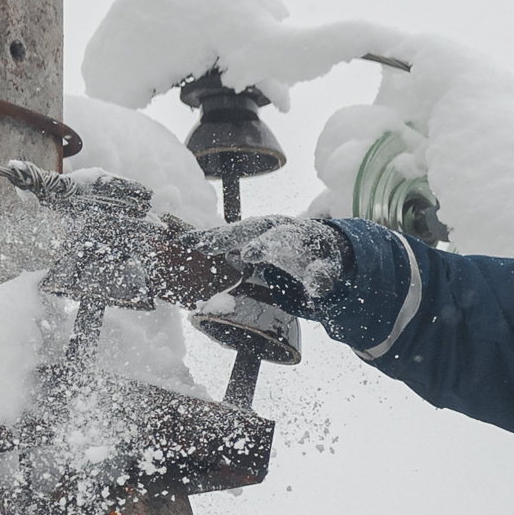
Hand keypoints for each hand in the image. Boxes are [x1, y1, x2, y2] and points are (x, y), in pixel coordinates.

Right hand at [195, 214, 348, 310]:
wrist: (315, 242)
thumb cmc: (320, 256)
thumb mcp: (328, 268)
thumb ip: (323, 276)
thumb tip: (319, 286)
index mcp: (292, 234)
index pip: (277, 240)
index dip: (264, 247)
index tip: (250, 256)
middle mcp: (270, 227)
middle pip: (247, 230)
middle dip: (226, 237)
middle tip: (204, 246)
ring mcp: (256, 230)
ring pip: (230, 232)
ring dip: (209, 237)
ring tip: (185, 241)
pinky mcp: (245, 237)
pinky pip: (223, 238)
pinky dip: (206, 240)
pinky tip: (185, 242)